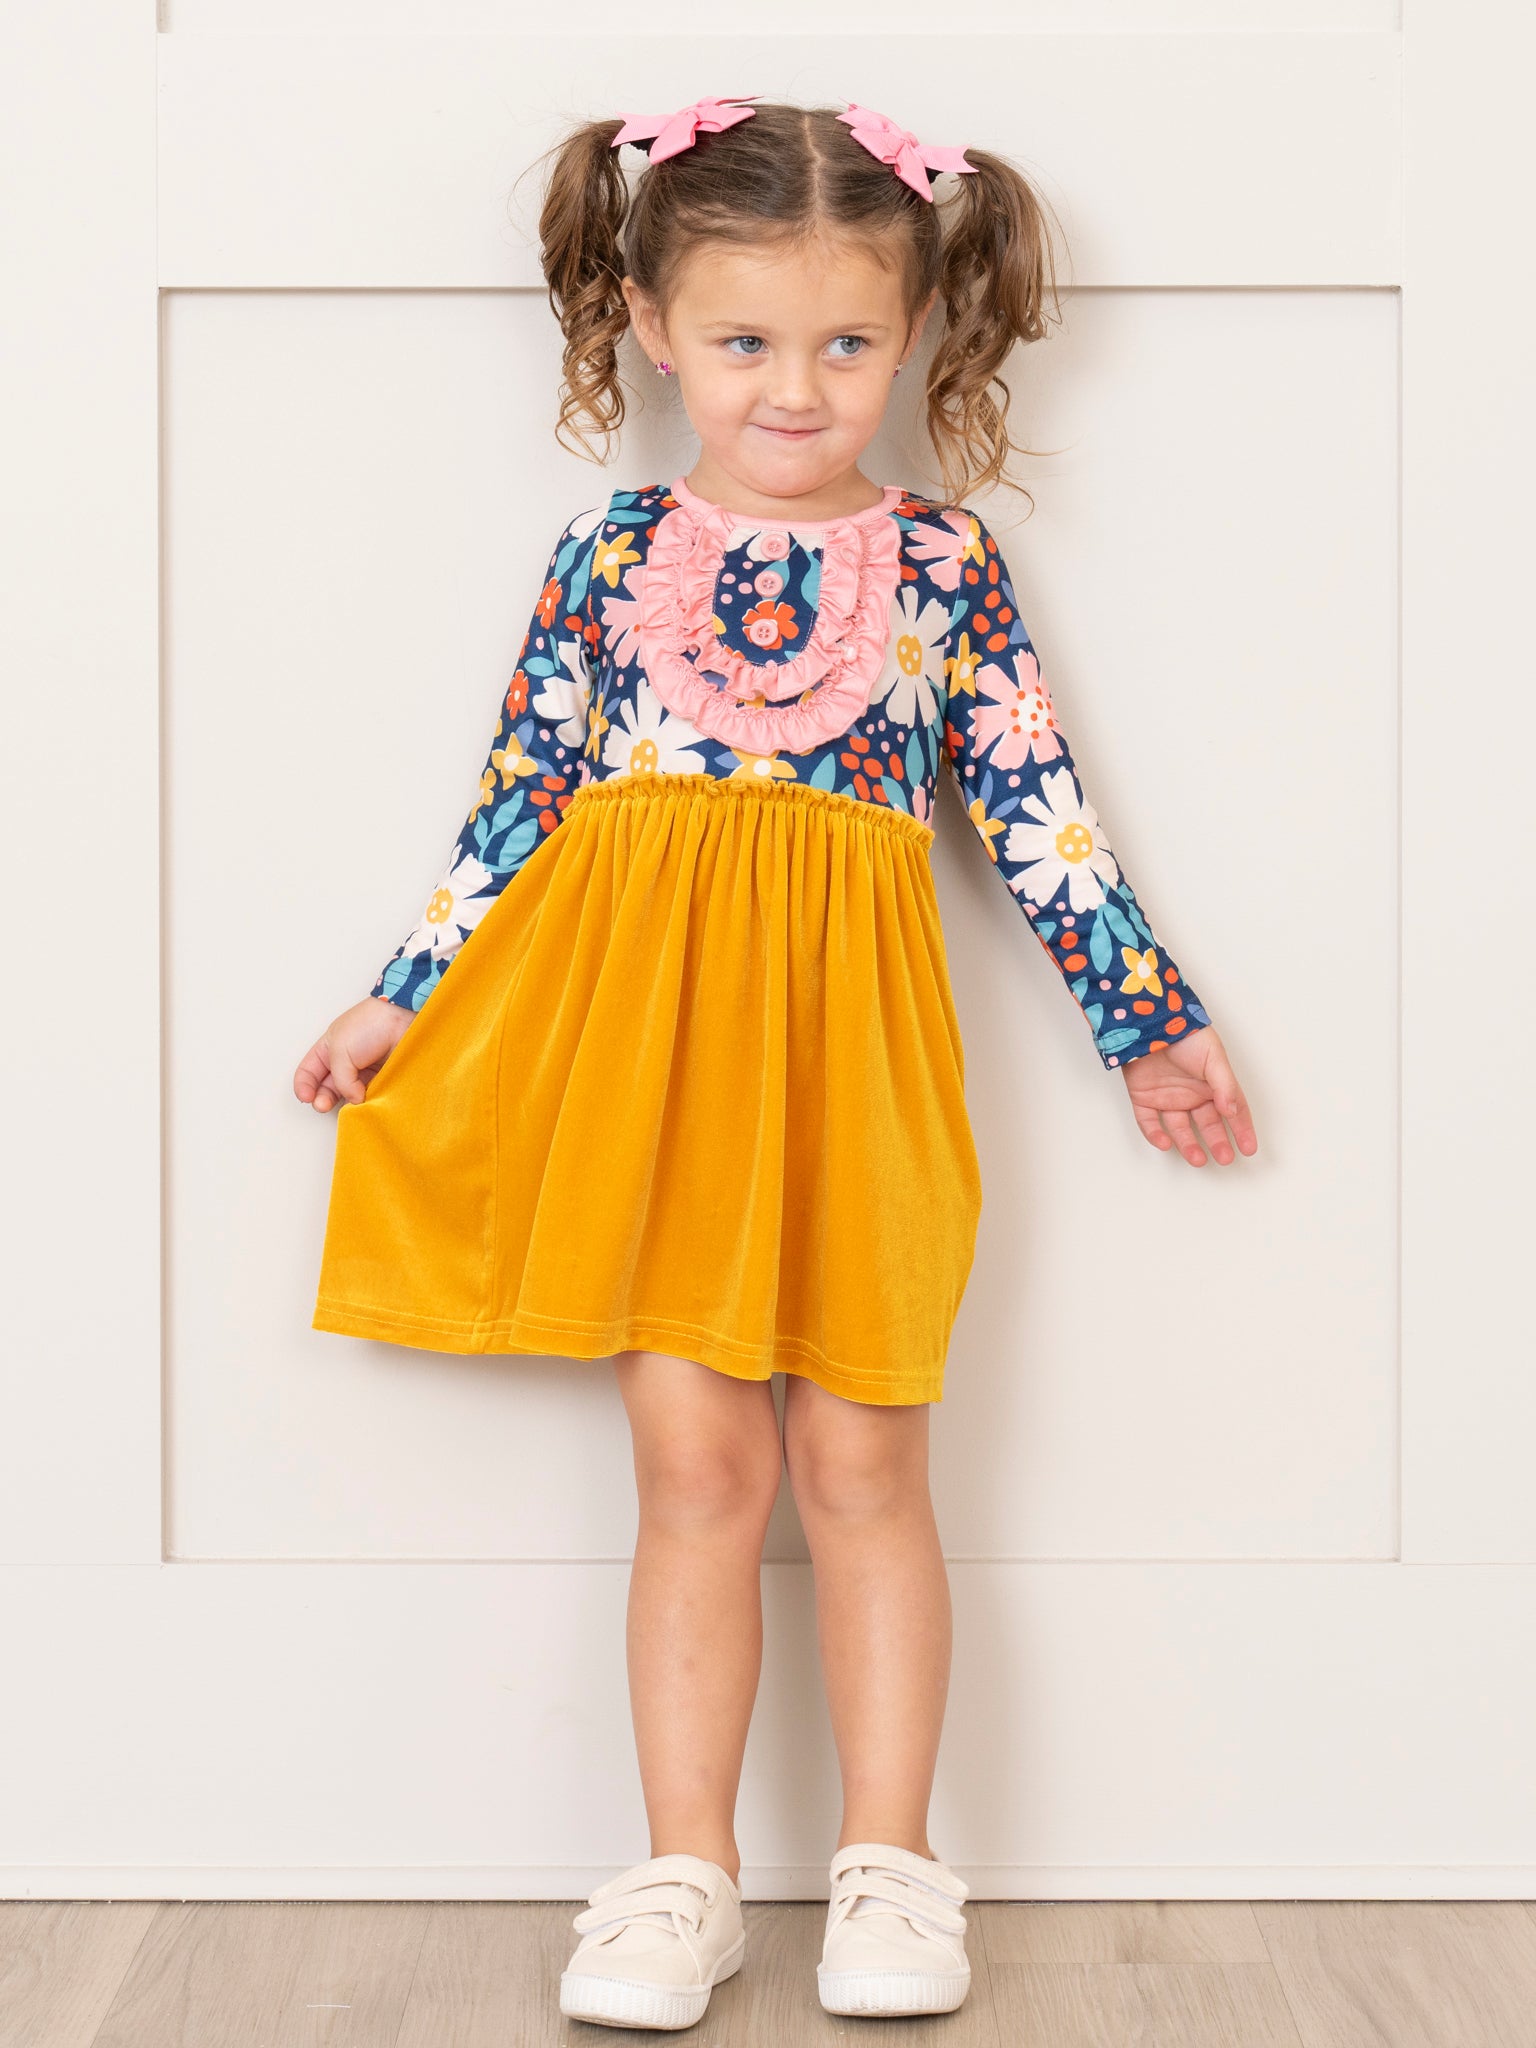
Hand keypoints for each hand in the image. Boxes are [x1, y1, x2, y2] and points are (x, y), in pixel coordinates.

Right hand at [294, 996, 414, 1112]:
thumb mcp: (340, 1050)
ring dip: (347, 1104)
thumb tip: (353, 1100)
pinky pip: (372, 1096)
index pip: (308, 1072)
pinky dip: (368, 1103)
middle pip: (326, 1088)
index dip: (303, 1087)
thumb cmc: (370, 1024)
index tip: (307, 1098)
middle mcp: (344, 1062)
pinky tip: (367, 1103)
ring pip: (349, 1096)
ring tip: (349, 1103)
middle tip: (324, 1106)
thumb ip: (340, 1079)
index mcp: (328, 1049)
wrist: (404, 1018)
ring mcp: (364, 1071)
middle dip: (322, 1099)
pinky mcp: (383, 1078)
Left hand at [1120, 1025, 1256, 1166]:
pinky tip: (1165, 1143)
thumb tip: (1232, 1111)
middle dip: (1217, 1142)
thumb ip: (1224, 1085)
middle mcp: (1191, 1093)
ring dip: (1188, 1145)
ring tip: (1198, 1159)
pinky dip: (1155, 1134)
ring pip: (1179, 1128)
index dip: (1242, 1129)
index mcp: (1212, 1083)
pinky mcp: (1143, 1097)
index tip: (1249, 1149)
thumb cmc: (1185, 1033)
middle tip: (1225, 1158)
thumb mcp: (1213, 1057)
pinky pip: (1148, 1122)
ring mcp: (1167, 1097)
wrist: (1149, 1020)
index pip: (1232, 1110)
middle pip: (1207, 1124)